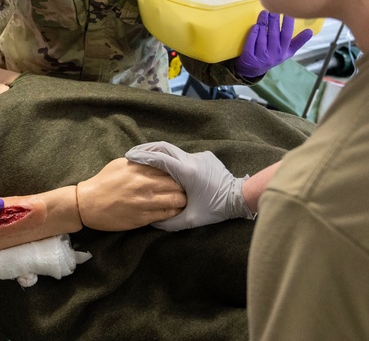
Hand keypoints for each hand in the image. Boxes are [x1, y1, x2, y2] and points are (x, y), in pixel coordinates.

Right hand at [75, 157, 186, 230]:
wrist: (87, 204)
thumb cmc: (103, 182)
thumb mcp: (121, 164)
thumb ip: (141, 162)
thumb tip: (158, 161)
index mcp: (140, 168)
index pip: (170, 168)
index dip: (179, 172)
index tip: (181, 175)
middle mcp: (145, 184)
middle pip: (178, 184)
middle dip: (184, 186)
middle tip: (185, 188)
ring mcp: (145, 202)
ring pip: (177, 201)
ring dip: (182, 200)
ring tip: (181, 199)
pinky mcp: (143, 218)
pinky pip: (167, 215)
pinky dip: (174, 212)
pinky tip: (173, 209)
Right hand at [124, 141, 253, 230]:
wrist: (239, 198)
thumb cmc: (215, 209)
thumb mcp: (191, 220)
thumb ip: (170, 222)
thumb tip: (153, 222)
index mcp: (187, 172)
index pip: (159, 158)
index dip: (142, 157)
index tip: (129, 157)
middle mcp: (192, 159)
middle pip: (164, 147)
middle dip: (147, 150)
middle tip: (133, 154)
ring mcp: (199, 156)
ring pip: (174, 150)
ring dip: (159, 154)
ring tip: (146, 160)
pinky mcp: (205, 157)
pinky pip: (184, 155)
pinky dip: (172, 158)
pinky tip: (166, 167)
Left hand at [234, 11, 312, 77]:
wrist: (254, 69)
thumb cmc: (273, 55)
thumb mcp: (288, 51)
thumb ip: (298, 41)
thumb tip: (311, 31)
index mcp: (284, 51)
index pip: (287, 35)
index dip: (288, 23)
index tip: (288, 11)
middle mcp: (274, 54)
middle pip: (274, 34)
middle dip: (274, 20)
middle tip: (273, 8)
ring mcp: (262, 56)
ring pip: (262, 38)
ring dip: (263, 24)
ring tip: (264, 13)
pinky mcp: (250, 56)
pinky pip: (251, 43)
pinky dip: (253, 33)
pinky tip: (255, 25)